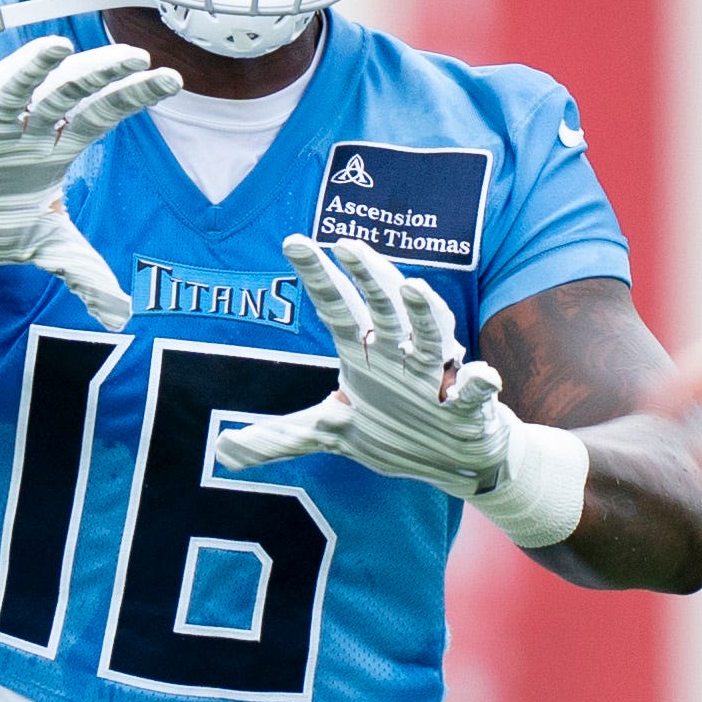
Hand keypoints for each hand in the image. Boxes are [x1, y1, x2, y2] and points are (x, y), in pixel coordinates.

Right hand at [0, 36, 180, 328]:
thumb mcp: (43, 248)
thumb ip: (83, 272)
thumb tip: (121, 316)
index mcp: (56, 148)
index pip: (103, 114)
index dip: (135, 96)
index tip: (172, 79)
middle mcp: (27, 132)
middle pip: (69, 94)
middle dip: (100, 73)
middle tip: (135, 56)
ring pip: (15, 93)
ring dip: (33, 70)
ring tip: (58, 48)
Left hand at [215, 236, 589, 548]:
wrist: (453, 460)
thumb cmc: (396, 430)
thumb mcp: (334, 434)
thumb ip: (283, 437)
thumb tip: (222, 450)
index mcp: (366, 353)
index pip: (336, 306)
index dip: (317, 275)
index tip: (293, 241)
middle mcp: (400, 353)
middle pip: (383, 307)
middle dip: (368, 276)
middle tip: (347, 245)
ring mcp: (436, 376)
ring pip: (431, 334)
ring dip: (424, 312)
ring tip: (414, 288)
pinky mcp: (469, 406)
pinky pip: (477, 392)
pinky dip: (479, 383)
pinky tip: (479, 375)